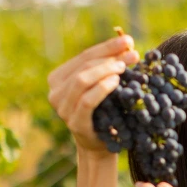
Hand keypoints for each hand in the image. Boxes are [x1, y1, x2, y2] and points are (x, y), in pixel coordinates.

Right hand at [47, 34, 139, 155]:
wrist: (100, 146)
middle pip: (83, 66)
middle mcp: (55, 91)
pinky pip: (86, 100)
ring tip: (123, 68)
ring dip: (105, 70)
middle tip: (131, 55)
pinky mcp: (74, 122)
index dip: (107, 47)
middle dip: (109, 57)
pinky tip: (116, 82)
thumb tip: (127, 44)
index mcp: (59, 78)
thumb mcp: (103, 86)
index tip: (128, 40)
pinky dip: (102, 88)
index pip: (84, 56)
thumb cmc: (104, 113)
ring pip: (81, 80)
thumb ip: (109, 67)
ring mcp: (62, 108)